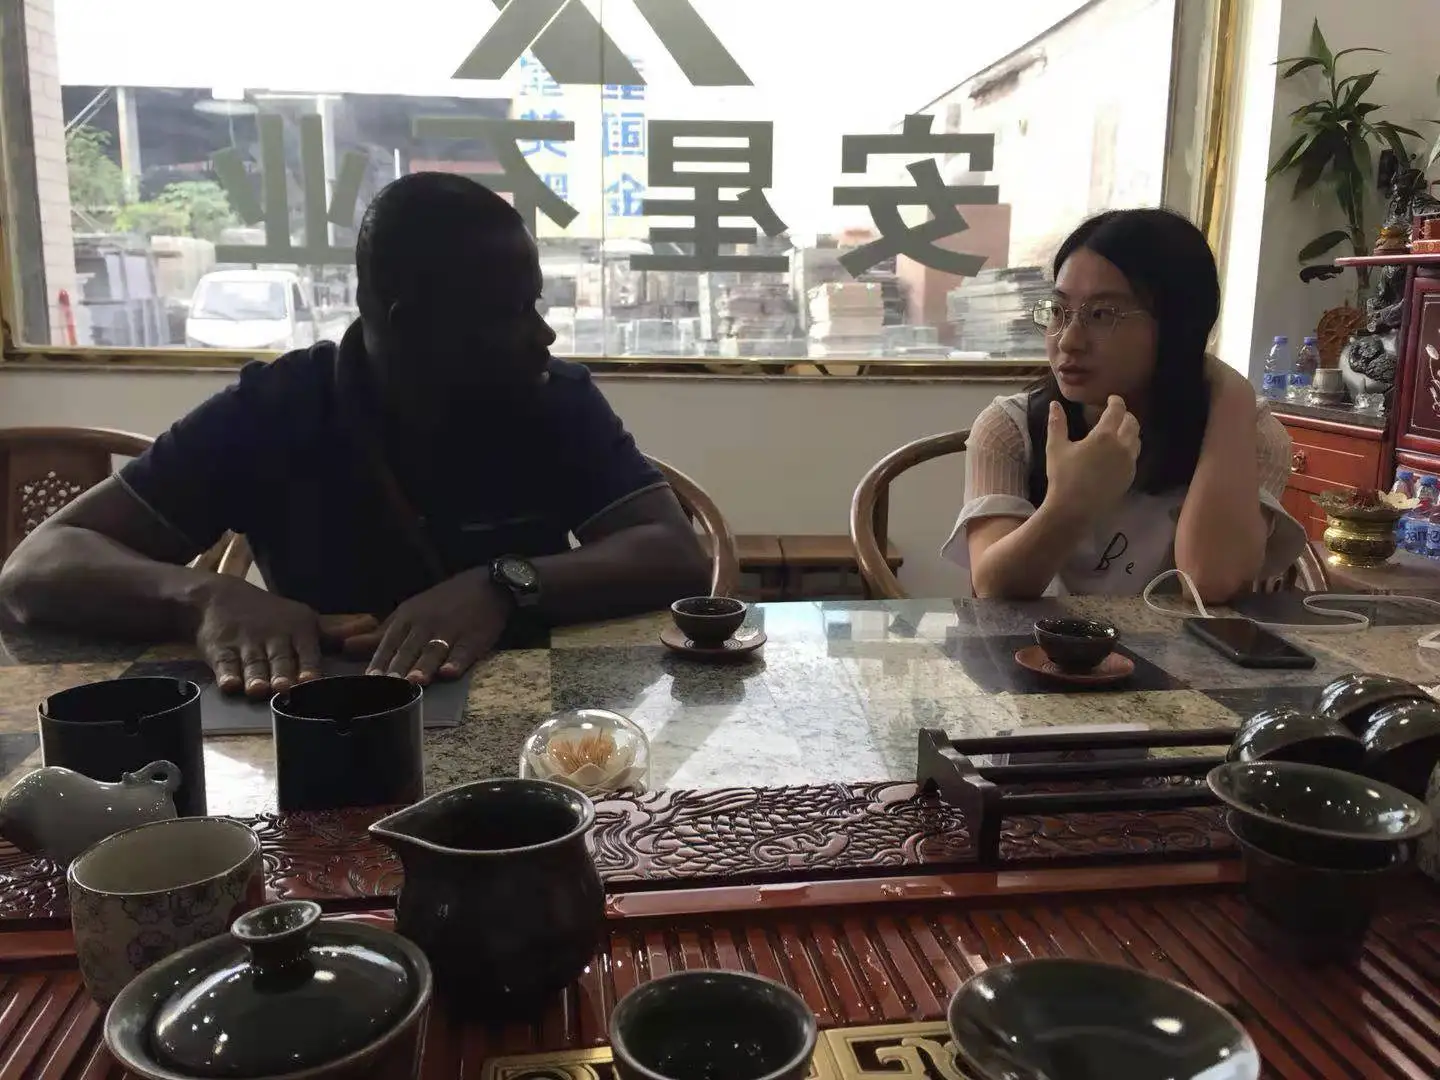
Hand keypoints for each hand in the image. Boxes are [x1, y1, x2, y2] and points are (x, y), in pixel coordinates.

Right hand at [194, 578, 376, 696]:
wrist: (218, 597)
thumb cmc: (271, 615)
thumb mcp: (304, 619)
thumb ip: (336, 630)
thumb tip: (374, 624)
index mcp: (298, 631)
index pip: (306, 651)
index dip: (308, 665)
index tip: (311, 680)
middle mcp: (273, 638)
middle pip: (279, 659)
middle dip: (282, 673)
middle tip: (284, 687)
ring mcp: (246, 644)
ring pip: (253, 663)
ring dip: (256, 676)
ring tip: (259, 690)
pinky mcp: (219, 650)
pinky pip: (224, 663)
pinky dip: (226, 674)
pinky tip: (229, 685)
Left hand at [354, 569, 508, 683]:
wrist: (486, 585)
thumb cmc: (443, 603)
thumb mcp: (409, 613)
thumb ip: (379, 634)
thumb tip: (345, 647)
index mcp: (407, 618)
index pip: (389, 644)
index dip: (379, 663)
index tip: (367, 682)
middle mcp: (426, 624)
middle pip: (409, 650)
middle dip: (397, 669)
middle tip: (386, 688)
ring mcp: (451, 630)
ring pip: (434, 650)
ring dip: (424, 666)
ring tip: (414, 682)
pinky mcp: (474, 637)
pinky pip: (464, 650)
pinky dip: (457, 661)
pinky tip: (450, 672)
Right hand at [1044, 395, 1140, 514]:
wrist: (1074, 509)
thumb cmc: (1063, 477)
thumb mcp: (1056, 448)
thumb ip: (1057, 424)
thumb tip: (1055, 404)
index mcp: (1104, 436)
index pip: (1117, 410)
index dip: (1116, 401)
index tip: (1112, 399)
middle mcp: (1121, 446)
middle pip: (1132, 423)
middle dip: (1126, 415)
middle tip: (1116, 414)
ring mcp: (1128, 463)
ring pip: (1137, 440)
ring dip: (1130, 431)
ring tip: (1119, 432)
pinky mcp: (1130, 477)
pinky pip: (1134, 457)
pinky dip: (1129, 448)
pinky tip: (1117, 453)